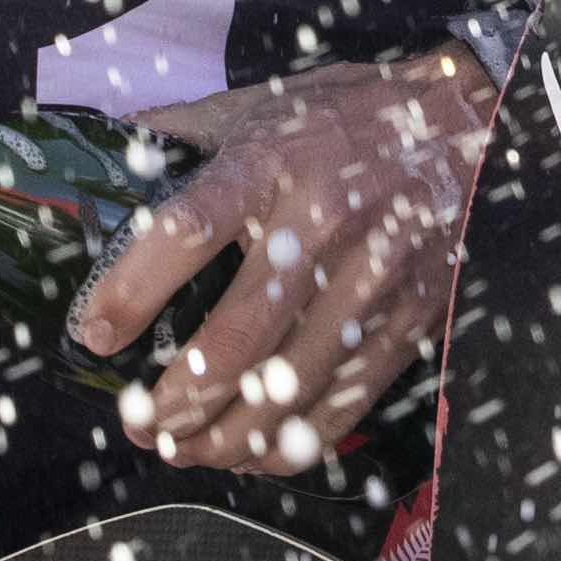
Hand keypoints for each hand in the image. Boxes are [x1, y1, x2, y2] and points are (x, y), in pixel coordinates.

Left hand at [70, 45, 498, 474]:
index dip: (133, 290)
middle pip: (234, 338)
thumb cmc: (348, 115)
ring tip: (185, 451)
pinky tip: (255, 455)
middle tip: (138, 425)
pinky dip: (293, 444)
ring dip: (226, 436)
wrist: (465, 121)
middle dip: (176, 400)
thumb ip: (185, 131)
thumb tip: (110, 147)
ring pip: (287, 387)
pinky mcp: (409, 317)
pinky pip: (345, 401)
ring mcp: (369, 277)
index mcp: (266, 166)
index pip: (184, 231)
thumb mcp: (261, 105)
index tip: (95, 335)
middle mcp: (317, 225)